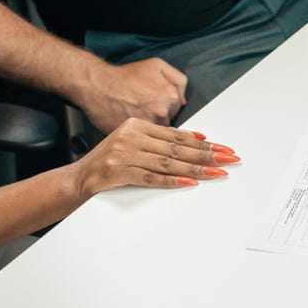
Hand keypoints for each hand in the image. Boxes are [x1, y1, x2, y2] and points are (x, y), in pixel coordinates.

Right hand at [69, 117, 239, 199]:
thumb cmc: (111, 162)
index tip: (224, 148)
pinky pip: (151, 177)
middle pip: (177, 148)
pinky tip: (189, 182)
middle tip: (229, 159)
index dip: (204, 143)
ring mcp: (124, 154)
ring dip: (196, 169)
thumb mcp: (135, 142)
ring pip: (168, 162)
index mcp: (138, 125)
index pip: (179, 136)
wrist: (77, 178)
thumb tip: (199, 138)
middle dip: (207, 155)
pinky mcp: (118, 171)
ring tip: (217, 172)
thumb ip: (163, 140)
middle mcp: (132, 136)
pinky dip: (172, 180)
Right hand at [79, 57, 187, 132]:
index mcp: (170, 97)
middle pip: (169, 123)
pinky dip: (137, 135)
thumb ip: (178, 80)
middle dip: (159, 118)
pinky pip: (141, 139)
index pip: (178, 109)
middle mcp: (161, 113)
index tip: (156, 104)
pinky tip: (128, 123)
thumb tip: (183, 100)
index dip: (167, 107)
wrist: (96, 84)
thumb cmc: (124, 76)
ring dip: (149, 127)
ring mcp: (146, 125)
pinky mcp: (131, 135)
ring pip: (156, 133)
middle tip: (143, 107)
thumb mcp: (157, 65)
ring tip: (134, 114)